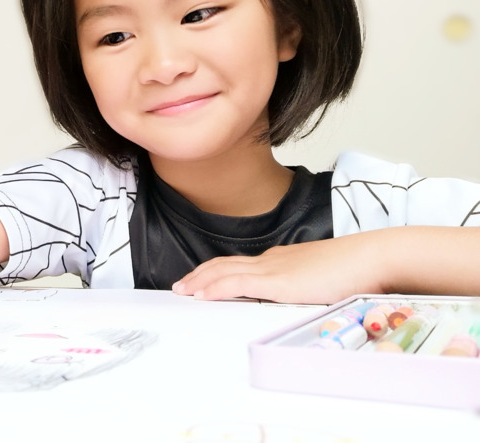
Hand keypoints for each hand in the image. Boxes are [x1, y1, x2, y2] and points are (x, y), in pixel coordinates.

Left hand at [171, 233, 387, 303]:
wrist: (373, 257)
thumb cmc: (358, 270)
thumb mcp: (324, 278)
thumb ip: (308, 285)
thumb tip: (303, 297)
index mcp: (282, 259)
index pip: (239, 264)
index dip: (216, 271)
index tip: (200, 280)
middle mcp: (272, 260)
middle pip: (224, 264)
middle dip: (200, 275)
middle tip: (181, 286)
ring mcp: (274, 269)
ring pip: (224, 271)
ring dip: (200, 281)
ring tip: (183, 290)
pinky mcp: (279, 281)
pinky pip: (237, 283)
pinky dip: (215, 287)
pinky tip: (201, 295)